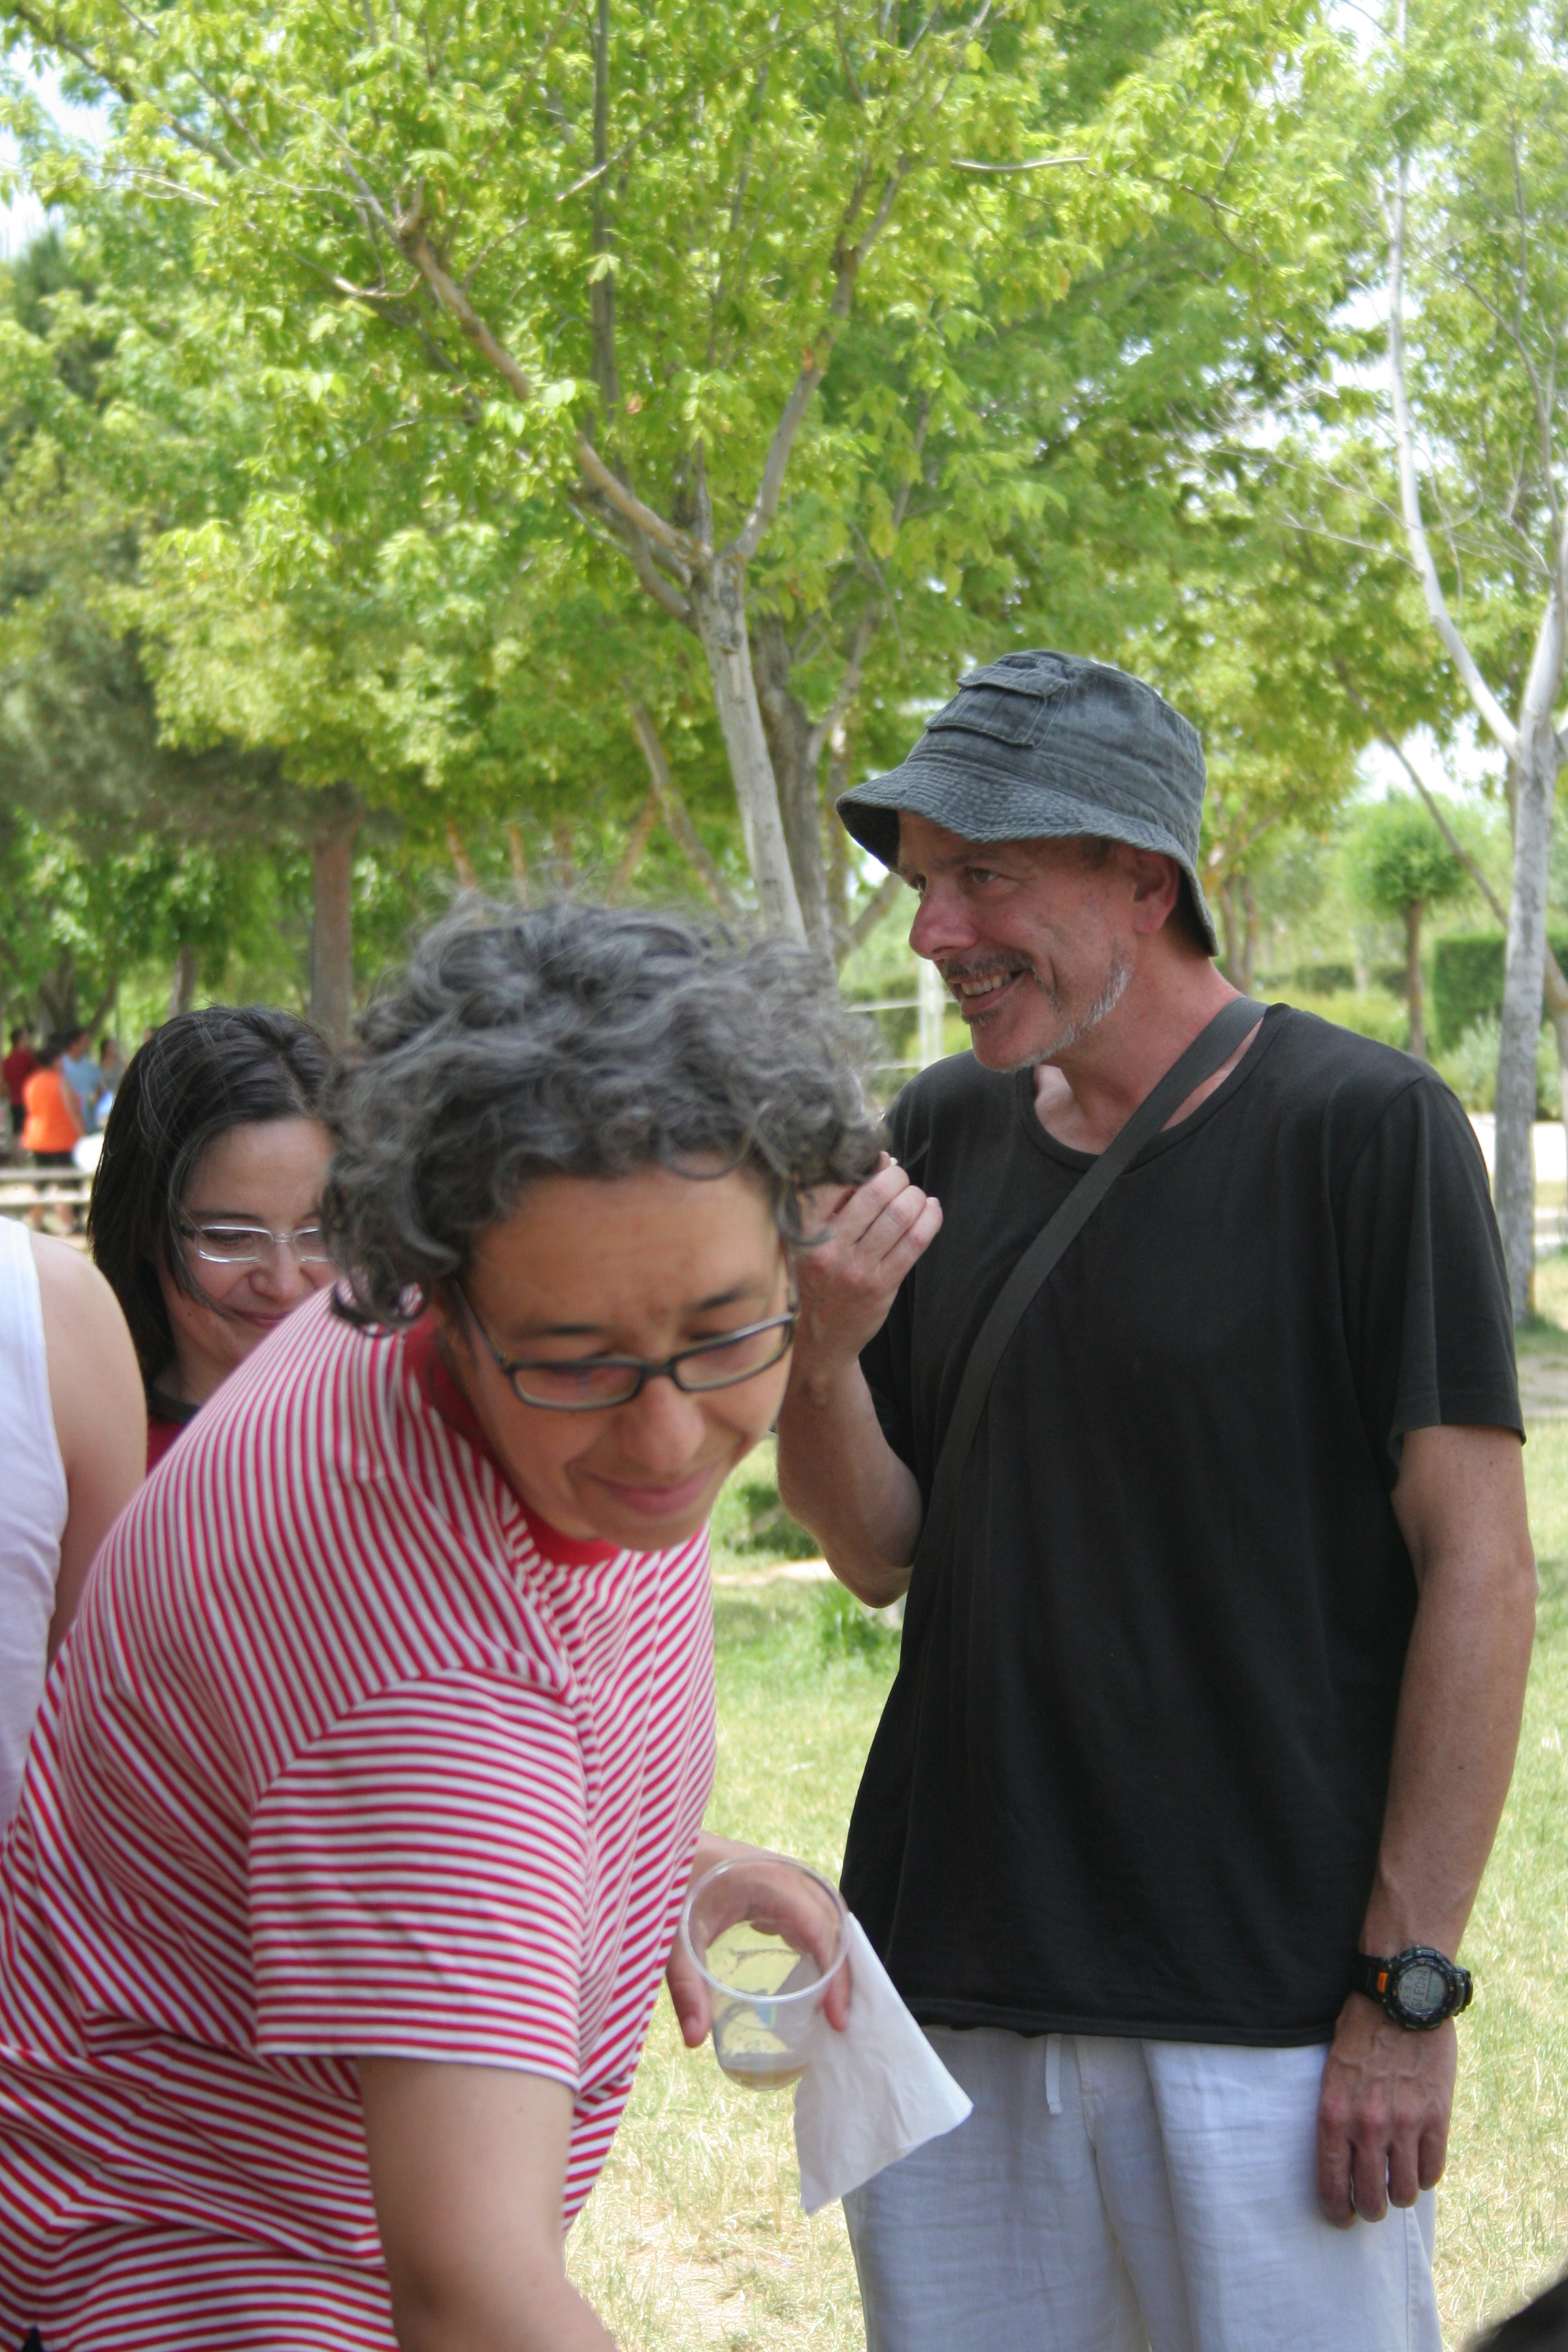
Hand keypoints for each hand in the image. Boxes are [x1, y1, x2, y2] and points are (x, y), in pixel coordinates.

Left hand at [666, 1835, 852, 2049]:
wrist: (658, 1841)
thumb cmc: (668, 1884)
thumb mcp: (673, 1937)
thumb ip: (685, 1986)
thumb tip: (696, 2040)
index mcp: (767, 1879)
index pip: (819, 1927)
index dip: (835, 1973)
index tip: (835, 2016)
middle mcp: (784, 1873)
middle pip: (833, 1920)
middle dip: (843, 1970)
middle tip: (838, 2018)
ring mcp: (781, 1874)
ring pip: (827, 1914)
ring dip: (835, 1955)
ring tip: (831, 2003)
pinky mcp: (773, 1882)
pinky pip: (810, 1910)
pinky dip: (820, 1942)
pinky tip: (812, 1973)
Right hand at [793, 1155, 941, 1380]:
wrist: (821, 1338)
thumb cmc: (817, 1281)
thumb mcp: (809, 1241)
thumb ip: (834, 1204)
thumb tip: (878, 1161)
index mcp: (805, 1231)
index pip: (837, 1181)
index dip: (866, 1164)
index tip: (878, 1163)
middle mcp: (828, 1247)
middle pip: (876, 1193)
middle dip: (898, 1178)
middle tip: (901, 1180)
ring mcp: (856, 1268)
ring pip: (899, 1215)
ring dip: (917, 1198)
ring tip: (918, 1198)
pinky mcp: (881, 1285)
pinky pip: (914, 1242)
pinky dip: (929, 1220)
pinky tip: (931, 1212)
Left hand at [1316, 1993, 1456, 2224]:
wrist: (1399, 1997)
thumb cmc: (1360, 2030)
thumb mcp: (1333, 2073)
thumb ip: (1338, 2117)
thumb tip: (1343, 2161)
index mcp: (1334, 2114)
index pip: (1332, 2184)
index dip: (1337, 2211)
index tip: (1342, 2217)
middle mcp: (1367, 2126)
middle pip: (1371, 2199)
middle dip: (1370, 2209)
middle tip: (1372, 2203)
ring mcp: (1405, 2124)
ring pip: (1405, 2192)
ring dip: (1400, 2192)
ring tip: (1397, 2181)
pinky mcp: (1437, 2117)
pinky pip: (1433, 2171)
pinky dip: (1425, 2174)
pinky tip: (1418, 2161)